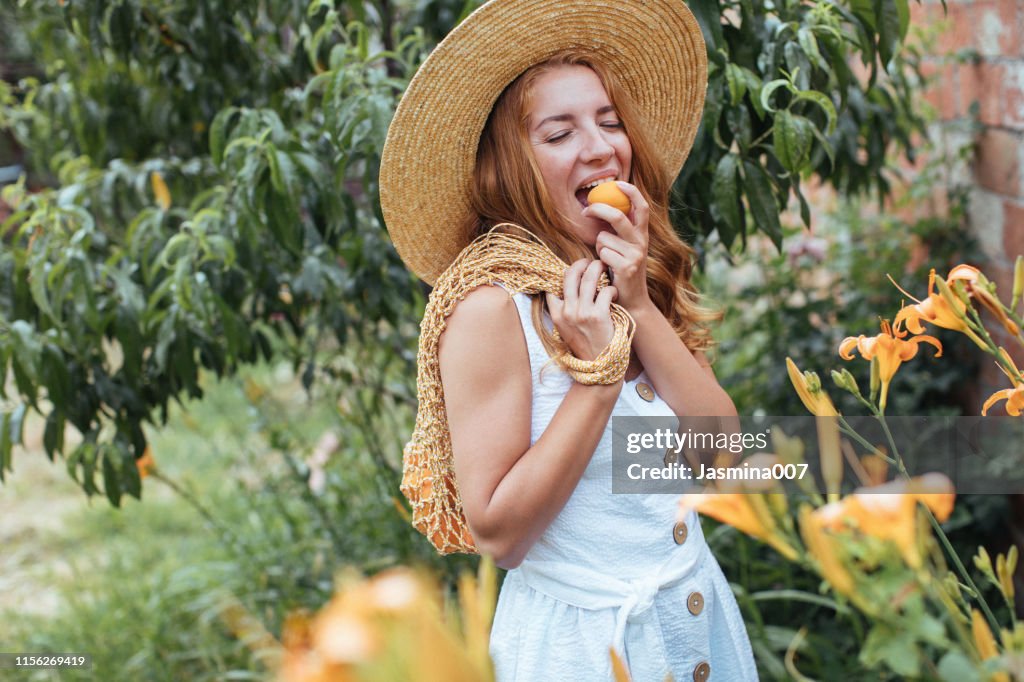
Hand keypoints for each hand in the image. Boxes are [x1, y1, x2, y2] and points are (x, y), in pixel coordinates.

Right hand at [546, 259, 617, 360]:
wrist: (598, 366)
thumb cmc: (586, 345)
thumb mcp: (567, 330)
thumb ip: (565, 311)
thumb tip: (570, 289)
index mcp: (557, 314)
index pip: (554, 285)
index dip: (565, 274)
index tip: (575, 271)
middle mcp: (567, 312)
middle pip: (571, 275)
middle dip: (582, 264)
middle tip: (591, 263)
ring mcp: (582, 313)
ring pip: (588, 278)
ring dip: (598, 269)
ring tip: (604, 267)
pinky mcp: (599, 316)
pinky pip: (605, 291)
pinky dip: (611, 288)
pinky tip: (614, 292)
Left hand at [582, 181, 651, 312]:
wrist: (632, 301)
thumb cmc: (622, 271)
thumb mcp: (625, 248)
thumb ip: (618, 231)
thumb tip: (600, 207)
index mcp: (642, 234)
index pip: (642, 207)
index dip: (632, 192)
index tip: (618, 183)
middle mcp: (642, 242)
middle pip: (618, 216)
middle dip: (599, 210)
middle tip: (586, 209)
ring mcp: (635, 255)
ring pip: (603, 238)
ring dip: (598, 246)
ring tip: (606, 259)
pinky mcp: (627, 267)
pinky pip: (602, 253)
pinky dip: (599, 259)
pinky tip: (606, 269)